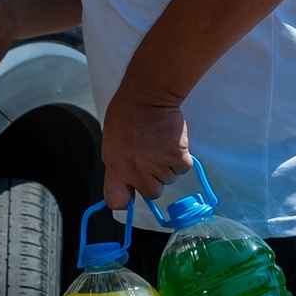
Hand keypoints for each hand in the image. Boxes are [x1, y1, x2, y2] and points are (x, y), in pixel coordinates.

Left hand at [101, 88, 192, 211]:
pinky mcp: (177, 156)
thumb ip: (119, 165)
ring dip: (168, 165)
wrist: (148, 95)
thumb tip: (127, 180)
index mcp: (116, 167)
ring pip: (170, 178)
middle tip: (152, 159)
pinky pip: (183, 167)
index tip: (129, 194)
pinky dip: (181, 157)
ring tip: (161, 144)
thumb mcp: (112, 143)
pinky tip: (172, 142)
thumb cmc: (128, 113)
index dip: (124, 200)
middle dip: (154, 179)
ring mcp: (157, 164)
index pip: (115, 200)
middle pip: (152, 192)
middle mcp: (136, 171)